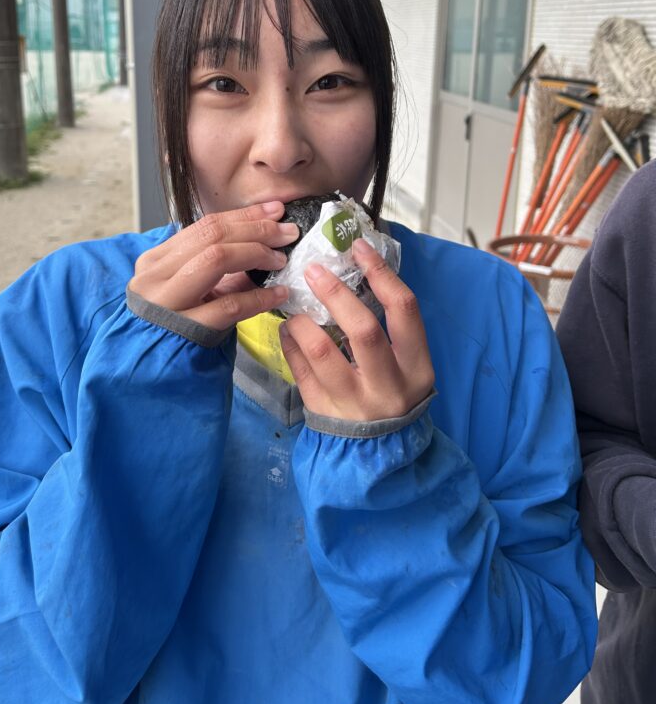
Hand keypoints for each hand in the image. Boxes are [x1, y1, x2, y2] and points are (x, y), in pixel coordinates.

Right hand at [128, 202, 297, 330]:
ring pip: (216, 260)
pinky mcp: (184, 330)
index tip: (275, 211)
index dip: (245, 216)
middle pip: (213, 237)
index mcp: (155, 261)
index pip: (205, 226)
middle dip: (256, 230)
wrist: (141, 375)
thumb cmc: (168, 330)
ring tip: (280, 260)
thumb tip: (260, 244)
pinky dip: (258, 297)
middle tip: (287, 233)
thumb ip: (212, 269)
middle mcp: (156, 276)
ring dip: (256, 254)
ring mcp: (166, 302)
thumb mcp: (184, 292)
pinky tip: (278, 294)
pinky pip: (228, 306)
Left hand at [279, 238, 434, 421]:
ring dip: (303, 321)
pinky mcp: (324, 413)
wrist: (379, 455)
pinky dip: (290, 344)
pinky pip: (300, 372)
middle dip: (335, 293)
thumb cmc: (393, 391)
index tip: (358, 248)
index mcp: (416, 366)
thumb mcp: (407, 364)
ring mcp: (354, 403)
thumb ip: (390, 326)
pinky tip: (287, 327)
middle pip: (363, 329)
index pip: (404, 309)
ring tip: (293, 306)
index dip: (381, 273)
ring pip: (322, 352)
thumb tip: (356, 270)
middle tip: (313, 270)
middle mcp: (388, 385)